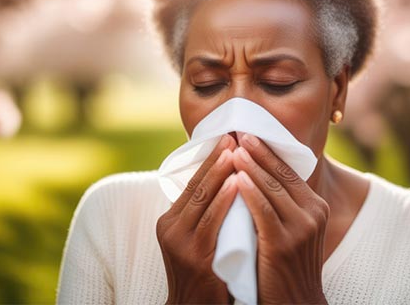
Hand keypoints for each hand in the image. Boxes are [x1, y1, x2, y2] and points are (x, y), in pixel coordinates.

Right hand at [156, 134, 237, 303]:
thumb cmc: (206, 272)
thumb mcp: (200, 238)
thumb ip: (207, 214)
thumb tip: (228, 182)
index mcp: (171, 220)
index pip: (192, 183)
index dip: (210, 160)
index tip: (227, 139)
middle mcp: (170, 227)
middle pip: (196, 185)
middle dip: (216, 159)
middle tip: (233, 136)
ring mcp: (180, 241)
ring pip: (203, 198)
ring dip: (221, 172)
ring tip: (237, 151)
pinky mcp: (194, 255)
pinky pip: (212, 221)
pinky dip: (225, 199)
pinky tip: (238, 183)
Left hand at [232, 134, 329, 303]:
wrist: (296, 303)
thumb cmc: (286, 266)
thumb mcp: (293, 231)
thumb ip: (282, 206)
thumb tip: (257, 177)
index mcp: (316, 208)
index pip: (290, 172)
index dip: (268, 152)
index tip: (249, 135)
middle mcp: (313, 214)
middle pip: (282, 174)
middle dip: (259, 152)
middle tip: (239, 133)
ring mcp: (300, 228)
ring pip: (272, 188)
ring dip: (250, 166)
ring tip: (233, 149)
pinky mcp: (283, 243)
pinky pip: (263, 210)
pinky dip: (249, 192)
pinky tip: (236, 178)